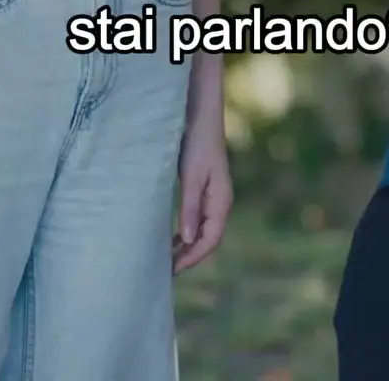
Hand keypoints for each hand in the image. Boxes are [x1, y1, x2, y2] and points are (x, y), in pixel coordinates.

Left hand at [173, 123, 232, 274]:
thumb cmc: (197, 144)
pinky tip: (174, 237)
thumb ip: (190, 207)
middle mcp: (221, 203)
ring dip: (188, 245)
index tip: (173, 270)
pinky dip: (187, 231)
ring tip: (167, 258)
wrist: (202, 118)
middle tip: (167, 270)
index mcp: (222, 202)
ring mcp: (214, 197)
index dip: (193, 258)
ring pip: (203, 230)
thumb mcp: (191, 176)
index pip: (211, 240)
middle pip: (208, 239)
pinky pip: (199, 219)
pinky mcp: (206, 190)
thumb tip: (188, 239)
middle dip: (190, 256)